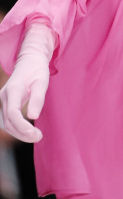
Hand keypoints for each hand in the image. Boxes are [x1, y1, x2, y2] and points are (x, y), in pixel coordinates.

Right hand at [0, 21, 55, 142]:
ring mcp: (3, 100)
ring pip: (6, 123)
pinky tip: (28, 132)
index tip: (35, 134)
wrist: (30, 61)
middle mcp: (4, 96)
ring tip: (36, 136)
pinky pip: (8, 120)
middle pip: (8, 121)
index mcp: (13, 89)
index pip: (12, 113)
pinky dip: (17, 128)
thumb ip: (38, 98)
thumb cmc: (37, 71)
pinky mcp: (5, 103)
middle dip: (22, 133)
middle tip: (39, 137)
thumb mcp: (42, 81)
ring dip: (19, 133)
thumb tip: (33, 117)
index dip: (22, 126)